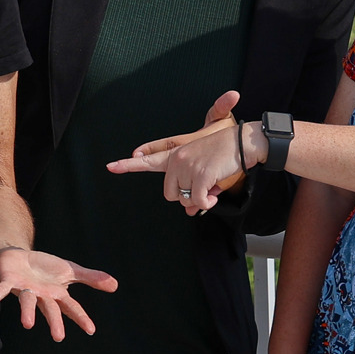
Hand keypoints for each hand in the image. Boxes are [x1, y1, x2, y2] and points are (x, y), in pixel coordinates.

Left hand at [0, 245, 116, 341]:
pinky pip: (0, 290)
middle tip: (59, 338)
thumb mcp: (69, 270)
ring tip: (28, 325)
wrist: (16, 257)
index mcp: (56, 294)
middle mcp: (40, 295)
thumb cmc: (43, 268)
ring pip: (27, 301)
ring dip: (27, 312)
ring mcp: (24, 289)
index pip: (71, 307)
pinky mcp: (8, 282)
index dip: (80, 318)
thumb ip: (90, 278)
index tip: (91, 330)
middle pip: (49, 309)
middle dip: (54, 322)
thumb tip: (115, 285)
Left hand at [106, 91, 253, 212]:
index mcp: (176, 155)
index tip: (111, 166)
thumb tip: (189, 210)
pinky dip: (207, 203)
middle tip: (203, 189)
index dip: (128, 165)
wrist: (243, 143)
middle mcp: (178, 159)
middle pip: (170, 193)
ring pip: (185, 198)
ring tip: (213, 185)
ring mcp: (188, 165)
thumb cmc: (225, 157)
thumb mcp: (205, 173)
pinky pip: (198, 200)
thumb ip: (193, 190)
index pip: (149, 160)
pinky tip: (215, 194)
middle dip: (186, 197)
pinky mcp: (201, 173)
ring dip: (200, 199)